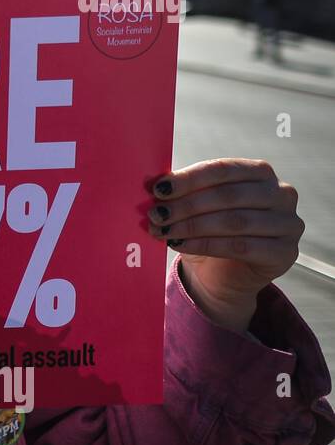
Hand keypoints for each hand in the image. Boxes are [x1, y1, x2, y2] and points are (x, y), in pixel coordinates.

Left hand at [147, 159, 302, 332]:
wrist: (221, 275)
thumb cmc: (207, 231)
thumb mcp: (194, 206)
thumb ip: (181, 191)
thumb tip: (154, 183)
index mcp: (260, 172)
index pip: (223, 169)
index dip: (189, 179)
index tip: (159, 189)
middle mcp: (281, 193)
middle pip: (229, 195)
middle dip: (187, 205)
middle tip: (156, 214)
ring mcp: (289, 223)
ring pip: (234, 221)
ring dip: (192, 226)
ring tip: (163, 230)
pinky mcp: (286, 252)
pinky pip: (241, 246)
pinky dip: (205, 245)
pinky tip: (179, 244)